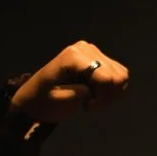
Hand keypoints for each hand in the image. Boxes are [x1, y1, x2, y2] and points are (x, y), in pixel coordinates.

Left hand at [10, 41, 128, 124]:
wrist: (34, 97)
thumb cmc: (44, 101)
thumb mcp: (62, 100)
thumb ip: (83, 92)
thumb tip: (101, 86)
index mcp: (74, 56)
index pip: (107, 77)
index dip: (103, 98)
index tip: (87, 107)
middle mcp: (86, 48)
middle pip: (118, 76)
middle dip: (108, 96)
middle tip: (90, 104)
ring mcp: (93, 51)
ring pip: (121, 75)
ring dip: (111, 93)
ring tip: (93, 99)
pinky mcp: (97, 58)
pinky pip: (119, 74)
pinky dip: (112, 89)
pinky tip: (96, 93)